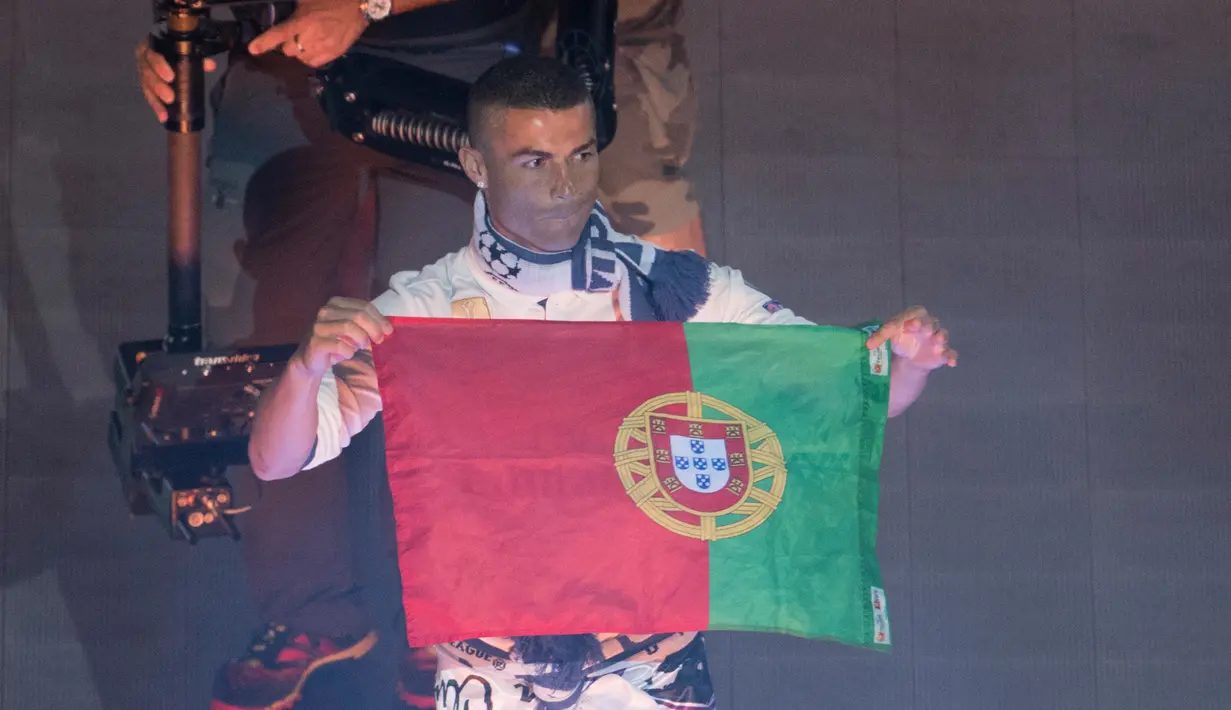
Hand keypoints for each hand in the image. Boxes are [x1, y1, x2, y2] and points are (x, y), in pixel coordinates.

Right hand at [135, 41, 217, 122]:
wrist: (170, 54)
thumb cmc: (178, 51)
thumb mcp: (188, 53)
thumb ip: (198, 58)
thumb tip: (211, 65)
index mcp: (152, 46)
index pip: (152, 54)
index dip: (159, 66)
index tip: (171, 77)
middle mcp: (144, 59)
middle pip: (147, 73)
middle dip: (158, 86)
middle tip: (170, 97)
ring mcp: (143, 73)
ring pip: (146, 87)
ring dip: (156, 100)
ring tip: (165, 112)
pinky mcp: (146, 86)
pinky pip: (149, 97)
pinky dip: (156, 107)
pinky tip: (163, 117)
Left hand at [248, 0, 369, 67]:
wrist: (358, 6)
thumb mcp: (307, 0)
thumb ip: (294, 11)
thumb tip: (283, 18)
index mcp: (303, 21)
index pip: (279, 34)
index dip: (264, 42)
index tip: (253, 49)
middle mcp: (311, 37)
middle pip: (288, 50)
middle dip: (288, 43)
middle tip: (294, 35)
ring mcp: (323, 48)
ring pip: (301, 58)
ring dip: (299, 51)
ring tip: (306, 41)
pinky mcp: (333, 54)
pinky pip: (313, 63)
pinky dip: (310, 57)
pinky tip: (314, 48)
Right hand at [296, 297, 392, 376]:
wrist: (311, 360)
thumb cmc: (336, 343)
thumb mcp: (352, 330)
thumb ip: (366, 324)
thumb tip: (388, 328)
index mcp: (336, 303)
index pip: (363, 306)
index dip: (379, 318)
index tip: (389, 331)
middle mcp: (326, 311)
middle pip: (358, 315)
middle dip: (373, 328)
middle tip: (379, 340)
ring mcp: (319, 326)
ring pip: (349, 327)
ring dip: (361, 339)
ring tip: (363, 346)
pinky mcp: (315, 342)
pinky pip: (339, 345)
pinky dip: (349, 351)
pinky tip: (348, 354)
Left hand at [866, 305, 957, 370]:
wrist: (908, 357)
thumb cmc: (899, 340)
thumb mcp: (888, 336)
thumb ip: (879, 337)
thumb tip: (868, 344)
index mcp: (914, 317)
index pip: (915, 313)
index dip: (912, 318)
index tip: (908, 325)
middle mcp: (928, 326)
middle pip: (931, 322)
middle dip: (927, 325)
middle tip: (922, 329)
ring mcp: (936, 340)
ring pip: (942, 335)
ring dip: (940, 337)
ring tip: (937, 341)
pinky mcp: (942, 353)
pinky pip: (950, 353)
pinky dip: (952, 357)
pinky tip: (951, 363)